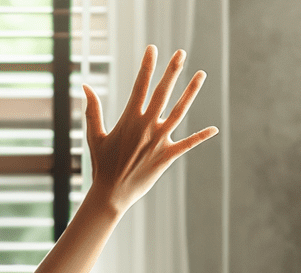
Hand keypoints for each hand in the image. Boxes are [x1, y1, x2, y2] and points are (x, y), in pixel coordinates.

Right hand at [83, 45, 217, 215]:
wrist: (111, 195)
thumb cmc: (102, 166)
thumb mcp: (95, 137)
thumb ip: (93, 111)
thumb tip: (85, 86)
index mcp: (129, 120)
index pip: (139, 87)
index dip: (146, 66)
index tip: (152, 49)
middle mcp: (146, 127)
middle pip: (162, 94)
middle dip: (172, 72)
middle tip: (181, 53)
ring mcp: (158, 141)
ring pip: (179, 112)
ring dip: (191, 92)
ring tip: (201, 74)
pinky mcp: (166, 157)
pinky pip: (187, 144)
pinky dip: (201, 137)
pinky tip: (214, 129)